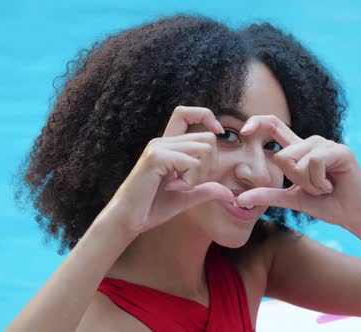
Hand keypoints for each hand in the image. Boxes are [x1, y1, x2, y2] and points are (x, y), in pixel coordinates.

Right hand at [100, 106, 234, 234]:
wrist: (128, 220)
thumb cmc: (153, 207)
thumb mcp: (188, 197)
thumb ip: (207, 190)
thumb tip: (231, 194)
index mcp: (169, 145)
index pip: (186, 112)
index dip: (206, 116)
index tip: (218, 133)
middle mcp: (163, 141)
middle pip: (207, 138)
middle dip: (210, 165)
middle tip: (190, 183)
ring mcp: (158, 147)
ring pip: (204, 149)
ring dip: (199, 174)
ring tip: (180, 186)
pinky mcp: (155, 157)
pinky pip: (190, 162)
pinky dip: (189, 180)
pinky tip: (173, 188)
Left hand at [235, 115, 360, 232]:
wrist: (355, 216)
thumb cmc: (327, 205)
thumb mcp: (292, 200)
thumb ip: (268, 195)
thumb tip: (238, 199)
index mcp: (299, 151)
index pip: (274, 125)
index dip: (257, 122)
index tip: (243, 132)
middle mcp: (312, 143)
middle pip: (283, 156)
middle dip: (295, 181)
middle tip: (315, 189)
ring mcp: (327, 144)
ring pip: (298, 160)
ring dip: (309, 184)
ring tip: (325, 187)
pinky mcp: (340, 151)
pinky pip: (315, 162)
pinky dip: (319, 181)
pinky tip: (332, 185)